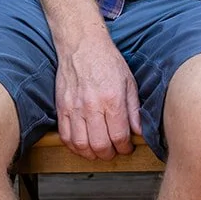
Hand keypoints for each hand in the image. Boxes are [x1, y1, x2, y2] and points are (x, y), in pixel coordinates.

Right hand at [54, 35, 141, 160]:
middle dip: (109, 154)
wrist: (82, 45)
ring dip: (91, 154)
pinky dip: (74, 146)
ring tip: (99, 151)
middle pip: (100, 145)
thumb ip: (134, 108)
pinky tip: (83, 145)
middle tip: (114, 151)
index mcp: (112, 99)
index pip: (119, 136)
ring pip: (81, 145)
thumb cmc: (107, 61)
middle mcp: (92, 106)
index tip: (127, 147)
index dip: (125, 148)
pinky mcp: (61, 107)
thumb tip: (138, 131)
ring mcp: (74, 108)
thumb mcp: (129, 82)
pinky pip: (65, 136)